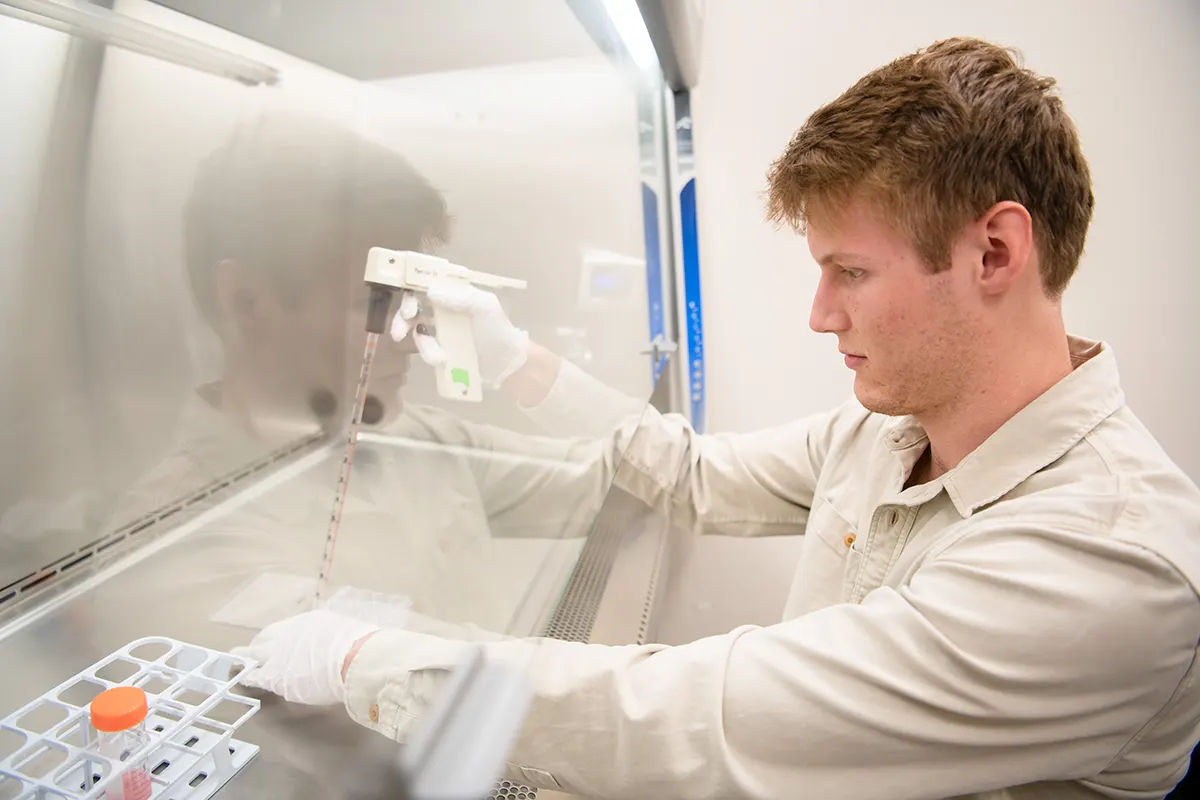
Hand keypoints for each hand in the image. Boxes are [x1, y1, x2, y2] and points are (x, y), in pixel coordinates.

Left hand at [231, 609, 379, 705]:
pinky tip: (243, 682)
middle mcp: (290, 634)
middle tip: (257, 657)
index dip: (278, 639)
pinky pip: (254, 677)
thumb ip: (334, 640)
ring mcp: (280, 654)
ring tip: (240, 666)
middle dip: (259, 648)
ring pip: (254, 654)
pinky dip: (248, 678)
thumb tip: (340, 647)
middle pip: (265, 639)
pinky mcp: (276, 676)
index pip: (285, 630)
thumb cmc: (360, 646)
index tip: (279, 647)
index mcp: (309, 622)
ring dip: (249, 660)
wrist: (356, 658)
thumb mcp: (346, 634)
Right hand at [392, 283, 529, 385]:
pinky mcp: (440, 349)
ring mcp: (440, 330)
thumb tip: (429, 291)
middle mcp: (442, 309)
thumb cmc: (498, 329)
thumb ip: (460, 296)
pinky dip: (431, 355)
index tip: (407, 305)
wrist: (506, 363)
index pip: (425, 284)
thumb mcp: (484, 306)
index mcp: (453, 293)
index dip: (410, 290)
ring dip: (424, 345)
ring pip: (417, 332)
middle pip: (413, 308)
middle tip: (399, 333)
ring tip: (440, 358)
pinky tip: (443, 361)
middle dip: (402, 320)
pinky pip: (426, 349)